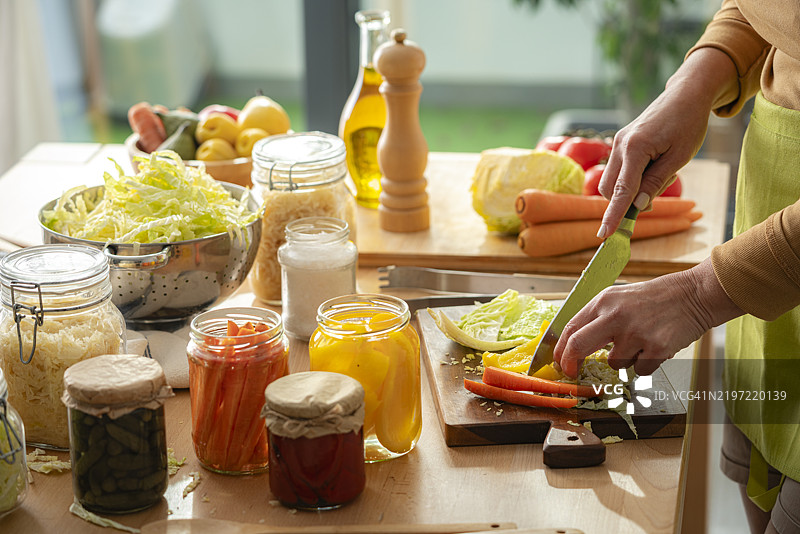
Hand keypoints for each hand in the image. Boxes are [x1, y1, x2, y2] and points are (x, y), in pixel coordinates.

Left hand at [553, 259, 743, 377]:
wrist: (693, 295)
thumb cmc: (653, 299)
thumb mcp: (618, 298)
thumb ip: (596, 318)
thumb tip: (571, 344)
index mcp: (603, 302)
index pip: (570, 329)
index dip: (561, 350)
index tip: (561, 362)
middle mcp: (616, 316)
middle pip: (579, 346)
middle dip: (572, 364)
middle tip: (573, 372)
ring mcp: (636, 333)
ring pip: (614, 363)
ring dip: (625, 360)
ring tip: (639, 342)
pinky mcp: (656, 349)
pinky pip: (639, 370)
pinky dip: (646, 364)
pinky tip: (654, 346)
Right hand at [597, 48, 736, 237]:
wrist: (686, 94)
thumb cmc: (688, 124)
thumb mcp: (679, 157)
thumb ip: (655, 182)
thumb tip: (637, 206)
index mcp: (634, 148)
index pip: (621, 191)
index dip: (613, 216)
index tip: (604, 235)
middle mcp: (620, 146)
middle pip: (611, 189)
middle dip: (626, 202)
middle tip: (655, 195)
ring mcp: (618, 144)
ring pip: (612, 182)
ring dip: (630, 191)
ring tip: (660, 174)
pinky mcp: (621, 143)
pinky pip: (618, 170)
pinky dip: (631, 179)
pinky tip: (653, 167)